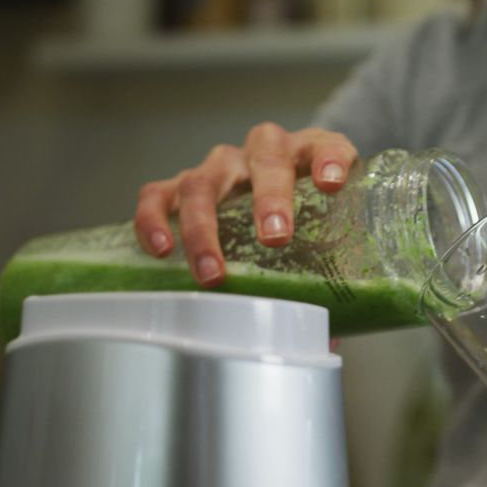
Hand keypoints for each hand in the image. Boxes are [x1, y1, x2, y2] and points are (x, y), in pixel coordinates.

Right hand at [133, 123, 357, 285]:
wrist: (271, 185)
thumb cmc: (304, 210)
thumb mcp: (325, 230)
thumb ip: (328, 277)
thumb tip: (326, 341)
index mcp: (309, 153)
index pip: (327, 146)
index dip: (330, 159)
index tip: (332, 182)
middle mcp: (264, 150)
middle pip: (265, 161)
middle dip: (269, 199)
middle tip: (276, 238)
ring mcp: (221, 165)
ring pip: (204, 182)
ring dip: (206, 228)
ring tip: (212, 272)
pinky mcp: (182, 181)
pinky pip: (158, 193)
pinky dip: (154, 218)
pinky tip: (160, 249)